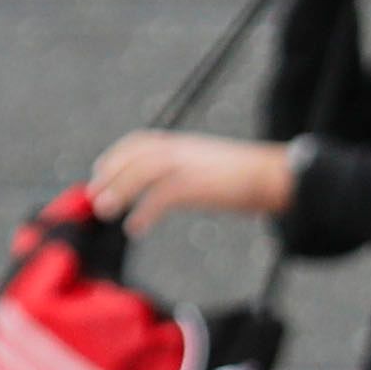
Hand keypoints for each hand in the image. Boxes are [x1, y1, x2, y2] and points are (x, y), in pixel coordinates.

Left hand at [92, 130, 295, 229]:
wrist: (276, 177)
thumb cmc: (249, 179)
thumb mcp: (212, 169)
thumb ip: (190, 173)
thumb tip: (173, 190)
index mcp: (186, 144)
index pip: (142, 142)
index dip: (116, 156)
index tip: (99, 172)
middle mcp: (185, 149)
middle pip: (136, 155)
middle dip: (110, 174)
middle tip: (94, 197)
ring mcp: (191, 165)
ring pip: (143, 171)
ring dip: (120, 190)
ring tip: (105, 211)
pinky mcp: (198, 185)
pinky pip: (161, 197)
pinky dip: (144, 212)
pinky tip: (136, 227)